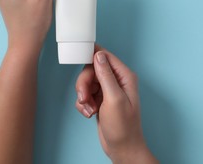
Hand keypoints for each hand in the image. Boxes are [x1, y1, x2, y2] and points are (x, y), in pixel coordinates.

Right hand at [75, 46, 157, 163]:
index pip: (105, 56)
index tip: (78, 59)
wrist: (122, 148)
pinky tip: (89, 113)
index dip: (90, 57)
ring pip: (86, 82)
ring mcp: (108, 90)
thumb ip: (106, 75)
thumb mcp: (114, 99)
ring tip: (89, 108)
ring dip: (83, 96)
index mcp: (124, 76)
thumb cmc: (123, 127)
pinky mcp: (100, 99)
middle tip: (84, 97)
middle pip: (92, 70)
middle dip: (84, 84)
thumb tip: (98, 55)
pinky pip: (85, 94)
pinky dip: (83, 104)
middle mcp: (117, 81)